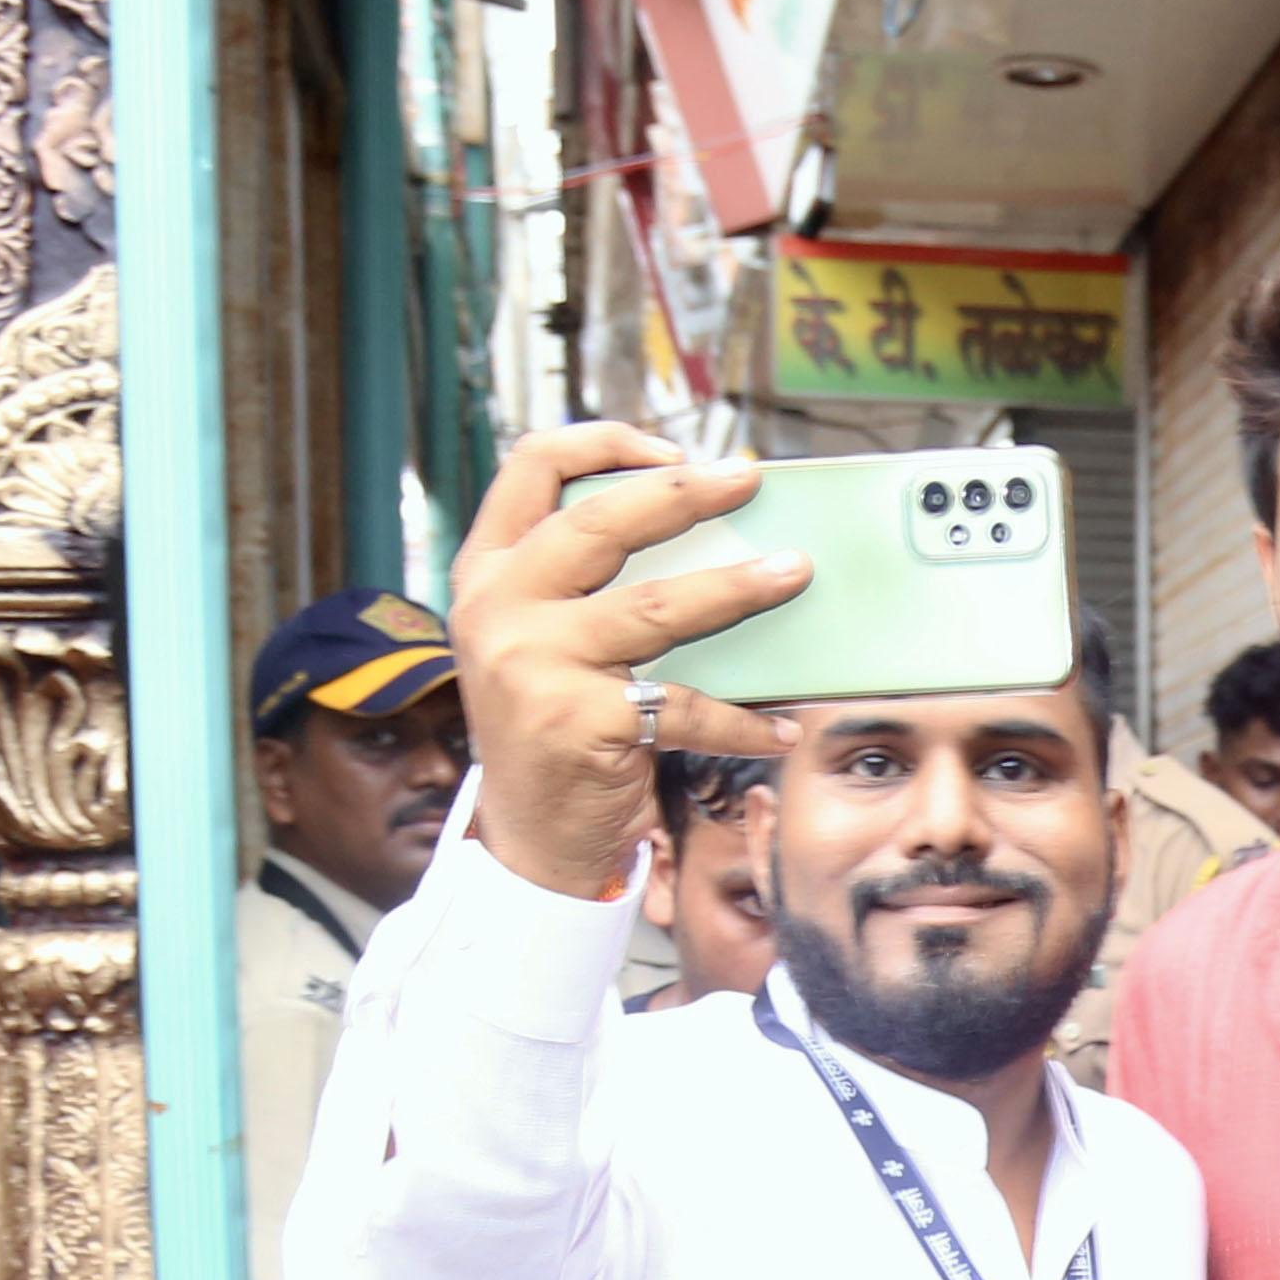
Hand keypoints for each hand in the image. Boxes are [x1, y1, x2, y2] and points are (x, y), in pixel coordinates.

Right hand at [446, 425, 806, 898]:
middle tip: (746, 480)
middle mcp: (498, 608)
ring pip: (656, 608)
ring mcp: (534, 665)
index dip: (602, 442)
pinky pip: (684, 708)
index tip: (670, 447)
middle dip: (682, 492)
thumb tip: (709, 536)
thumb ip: (589, 585)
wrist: (528, 837)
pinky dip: (740, 721)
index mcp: (487, 573)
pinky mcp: (579, 722)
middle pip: (598, 522)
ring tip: (792, 572)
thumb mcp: (546, 640)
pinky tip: (779, 727)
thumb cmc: (555, 726)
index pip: (530, 468)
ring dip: (736, 589)